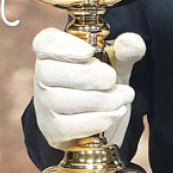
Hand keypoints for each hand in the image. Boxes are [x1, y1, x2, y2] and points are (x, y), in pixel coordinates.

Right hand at [32, 27, 145, 149]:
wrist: (102, 122)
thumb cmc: (104, 84)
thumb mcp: (118, 63)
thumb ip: (126, 50)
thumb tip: (130, 41)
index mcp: (54, 52)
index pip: (44, 42)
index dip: (63, 46)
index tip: (89, 52)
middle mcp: (41, 77)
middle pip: (49, 72)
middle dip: (89, 76)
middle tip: (112, 79)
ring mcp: (44, 106)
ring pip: (59, 100)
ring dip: (100, 99)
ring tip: (122, 97)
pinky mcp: (52, 130)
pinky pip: (68, 126)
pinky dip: (98, 119)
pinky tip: (115, 113)